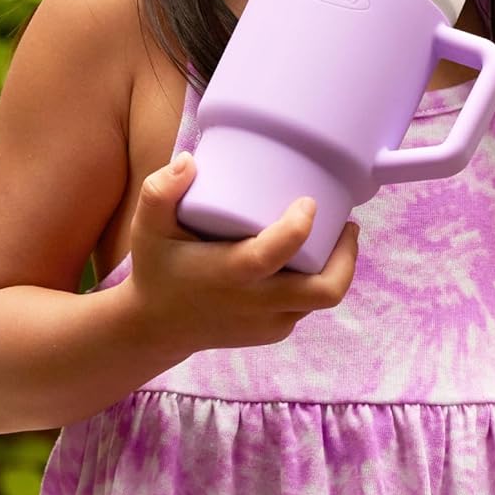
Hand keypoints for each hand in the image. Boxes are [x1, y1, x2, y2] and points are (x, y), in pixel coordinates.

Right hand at [126, 152, 359, 351]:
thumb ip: (159, 192)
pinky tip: (314, 259)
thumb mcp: (147, 228)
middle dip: (346, 256)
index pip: (277, 253)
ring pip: (321, 299)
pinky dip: (316, 283)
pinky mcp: (272, 333)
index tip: (309, 202)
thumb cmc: (157, 268)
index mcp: (230, 274)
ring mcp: (268, 323)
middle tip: (347, 225)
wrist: (156, 327)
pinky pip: (307, 308)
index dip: (300, 226)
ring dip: (336, 269)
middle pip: (325, 290)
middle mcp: (255, 303)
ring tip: (336, 236)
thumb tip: (190, 161)